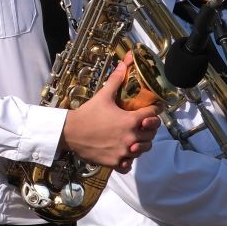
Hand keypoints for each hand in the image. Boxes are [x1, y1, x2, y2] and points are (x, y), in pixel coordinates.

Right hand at [62, 54, 158, 170]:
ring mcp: (124, 152)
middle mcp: (130, 137)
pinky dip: (128, 160)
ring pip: (143, 149)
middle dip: (149, 128)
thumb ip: (117, 79)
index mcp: (131, 120)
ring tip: (134, 137)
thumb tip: (126, 61)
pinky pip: (129, 165)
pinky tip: (123, 152)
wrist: (70, 132)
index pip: (154, 115)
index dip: (155, 110)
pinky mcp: (115, 162)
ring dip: (141, 143)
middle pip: (152, 134)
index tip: (154, 108)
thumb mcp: (104, 95)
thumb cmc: (88, 113)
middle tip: (143, 123)